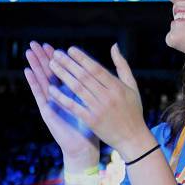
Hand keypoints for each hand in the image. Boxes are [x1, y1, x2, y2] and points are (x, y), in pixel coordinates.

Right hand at [24, 42, 99, 162]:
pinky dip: (33, 82)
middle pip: (50, 73)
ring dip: (35, 65)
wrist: (84, 148)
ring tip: (29, 51)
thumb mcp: (94, 104)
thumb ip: (94, 88)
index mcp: (71, 93)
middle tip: (35, 42)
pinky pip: (39, 94)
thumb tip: (100, 72)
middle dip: (43, 58)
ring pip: (42, 80)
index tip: (55, 45)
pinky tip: (28, 71)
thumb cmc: (90, 127)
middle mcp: (59, 96)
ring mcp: (51, 103)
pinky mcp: (47, 111)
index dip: (59, 59)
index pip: (64, 72)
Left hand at [45, 43, 151, 159]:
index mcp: (118, 87)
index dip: (82, 58)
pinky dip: (62, 98)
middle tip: (56, 54)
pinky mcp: (92, 121)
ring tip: (52, 66)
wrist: (133, 138)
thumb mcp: (132, 87)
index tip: (70, 50)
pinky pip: (74, 107)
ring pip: (78, 89)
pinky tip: (51, 90)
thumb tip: (114, 46)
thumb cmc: (133, 111)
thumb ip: (122, 66)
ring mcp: (99, 109)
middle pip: (85, 76)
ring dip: (63, 76)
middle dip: (69, 64)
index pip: (96, 69)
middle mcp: (108, 97)